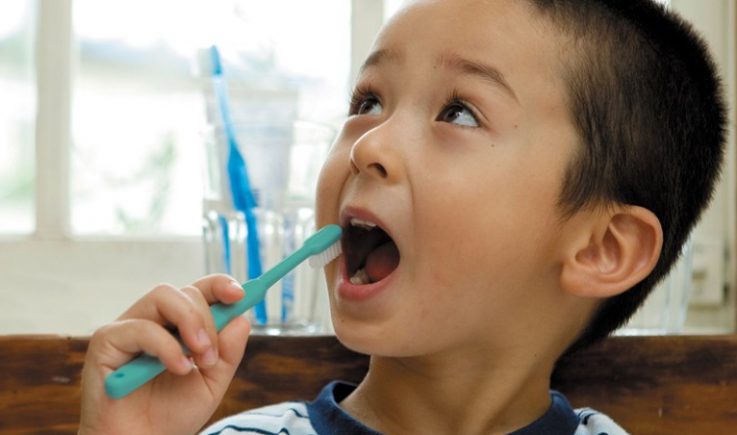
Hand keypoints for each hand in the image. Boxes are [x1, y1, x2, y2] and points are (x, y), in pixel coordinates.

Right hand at [79, 274, 249, 434]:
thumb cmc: (170, 415)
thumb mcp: (211, 383)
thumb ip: (228, 352)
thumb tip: (242, 319)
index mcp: (176, 326)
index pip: (198, 291)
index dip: (219, 285)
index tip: (240, 294)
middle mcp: (150, 320)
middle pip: (183, 291)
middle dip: (207, 318)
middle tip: (211, 354)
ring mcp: (126, 328)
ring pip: (162, 296)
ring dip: (190, 323)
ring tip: (199, 359)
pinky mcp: (105, 342)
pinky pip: (140, 327)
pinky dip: (166, 346)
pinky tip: (177, 369)